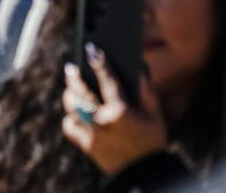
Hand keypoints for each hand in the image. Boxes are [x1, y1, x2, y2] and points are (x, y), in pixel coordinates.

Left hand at [61, 47, 167, 174]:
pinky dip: (70, 119)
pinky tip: (74, 113)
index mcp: (121, 111)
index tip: (92, 50)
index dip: (99, 63)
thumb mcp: (155, 114)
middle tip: (71, 67)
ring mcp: (92, 134)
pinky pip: (70, 128)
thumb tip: (139, 66)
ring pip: (72, 110)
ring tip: (70, 87)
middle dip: (75, 77)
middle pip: (82, 93)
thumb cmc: (152, 142)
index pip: (107, 80)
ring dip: (70, 96)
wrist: (143, 175)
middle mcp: (102, 121)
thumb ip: (147, 89)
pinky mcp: (86, 146)